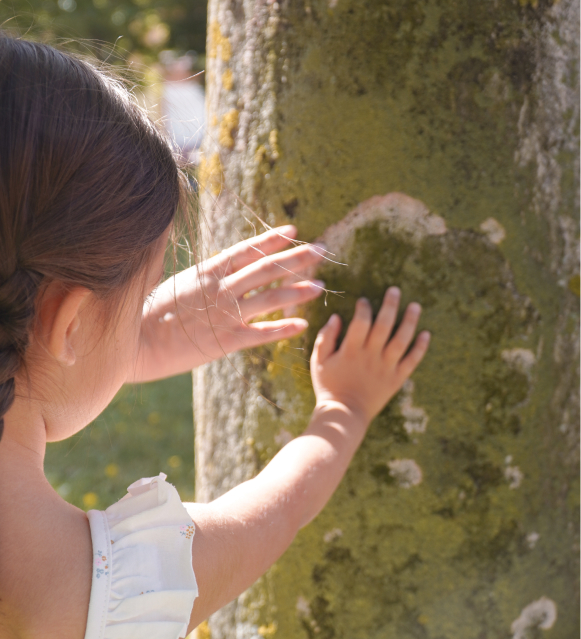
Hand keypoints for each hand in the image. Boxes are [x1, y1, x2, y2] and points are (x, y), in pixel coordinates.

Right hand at [133, 226, 324, 381]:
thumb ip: (205, 276)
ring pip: (269, 298)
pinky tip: (303, 325)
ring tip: (321, 286)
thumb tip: (223, 268)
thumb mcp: (178, 283)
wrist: (136, 343)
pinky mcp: (226, 341)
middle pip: (266, 269)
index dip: (272, 240)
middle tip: (322, 251)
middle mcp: (221, 289)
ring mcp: (225, 315)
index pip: (247, 250)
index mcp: (208, 272)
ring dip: (297, 291)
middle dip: (297, 258)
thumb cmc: (150, 311)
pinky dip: (283, 328)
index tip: (295, 231)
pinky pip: (261, 333)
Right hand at [310, 287, 429, 423]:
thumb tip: (336, 317)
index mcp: (351, 350)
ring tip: (415, 306)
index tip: (364, 301)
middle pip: (384, 325)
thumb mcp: (318, 362)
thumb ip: (326, 338)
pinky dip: (420, 347)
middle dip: (390, 305)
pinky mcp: (396, 379)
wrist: (344, 415)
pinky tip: (426, 333)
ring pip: (401, 340)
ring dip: (410, 321)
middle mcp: (370, 356)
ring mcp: (385, 368)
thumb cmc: (328, 387)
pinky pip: (411, 361)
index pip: (361, 322)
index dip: (363, 308)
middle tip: (395, 290)